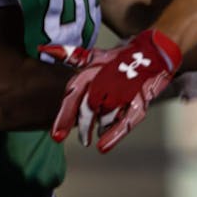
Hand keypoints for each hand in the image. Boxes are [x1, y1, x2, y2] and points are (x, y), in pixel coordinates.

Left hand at [46, 30, 181, 152]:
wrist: (152, 53)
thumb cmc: (120, 58)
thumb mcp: (94, 56)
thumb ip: (70, 55)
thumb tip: (44, 49)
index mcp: (93, 70)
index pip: (74, 94)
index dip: (64, 116)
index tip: (56, 136)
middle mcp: (106, 80)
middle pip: (88, 108)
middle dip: (82, 127)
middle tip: (80, 140)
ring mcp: (123, 92)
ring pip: (105, 116)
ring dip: (99, 126)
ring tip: (92, 136)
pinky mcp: (139, 102)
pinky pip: (125, 122)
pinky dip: (113, 136)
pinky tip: (102, 147)